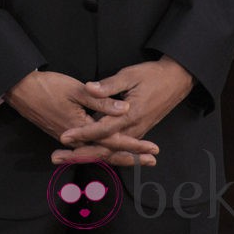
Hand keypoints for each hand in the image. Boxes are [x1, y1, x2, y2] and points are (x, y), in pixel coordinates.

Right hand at [5, 70, 159, 166]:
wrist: (20, 90)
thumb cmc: (47, 86)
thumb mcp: (76, 89)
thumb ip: (101, 101)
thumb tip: (125, 109)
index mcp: (81, 128)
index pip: (114, 140)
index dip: (135, 144)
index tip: (153, 148)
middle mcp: (76, 140)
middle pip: (108, 153)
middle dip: (132, 156)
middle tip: (152, 160)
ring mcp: (68, 139)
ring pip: (98, 152)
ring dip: (119, 155)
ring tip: (137, 158)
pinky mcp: (63, 134)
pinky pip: (88, 148)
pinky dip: (102, 151)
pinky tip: (109, 150)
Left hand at [53, 57, 193, 165]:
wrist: (176, 81)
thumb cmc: (152, 76)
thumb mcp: (129, 75)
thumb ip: (109, 86)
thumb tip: (90, 88)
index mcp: (130, 116)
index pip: (101, 130)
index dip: (81, 134)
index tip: (64, 137)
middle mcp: (134, 129)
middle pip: (104, 147)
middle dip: (80, 153)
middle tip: (57, 157)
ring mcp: (137, 132)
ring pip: (110, 150)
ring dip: (88, 155)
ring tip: (66, 157)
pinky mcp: (138, 131)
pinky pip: (117, 147)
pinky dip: (102, 152)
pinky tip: (88, 152)